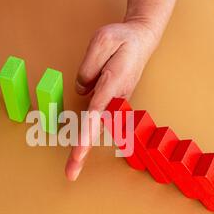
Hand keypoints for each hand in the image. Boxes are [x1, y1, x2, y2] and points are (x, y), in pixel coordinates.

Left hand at [65, 20, 158, 180]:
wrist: (142, 40)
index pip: (96, 111)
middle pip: (96, 128)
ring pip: (96, 126)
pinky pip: (97, 118)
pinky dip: (87, 133)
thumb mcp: (102, 40)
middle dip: (82, 151)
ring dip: (83, 147)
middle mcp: (116, 98)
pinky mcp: (112, 102)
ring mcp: (115, 102)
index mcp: (113, 83)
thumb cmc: (123, 40)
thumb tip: (82, 91)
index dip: (87, 132)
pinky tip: (79, 152)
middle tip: (70, 173)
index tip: (79, 152)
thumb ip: (88, 67)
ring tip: (72, 168)